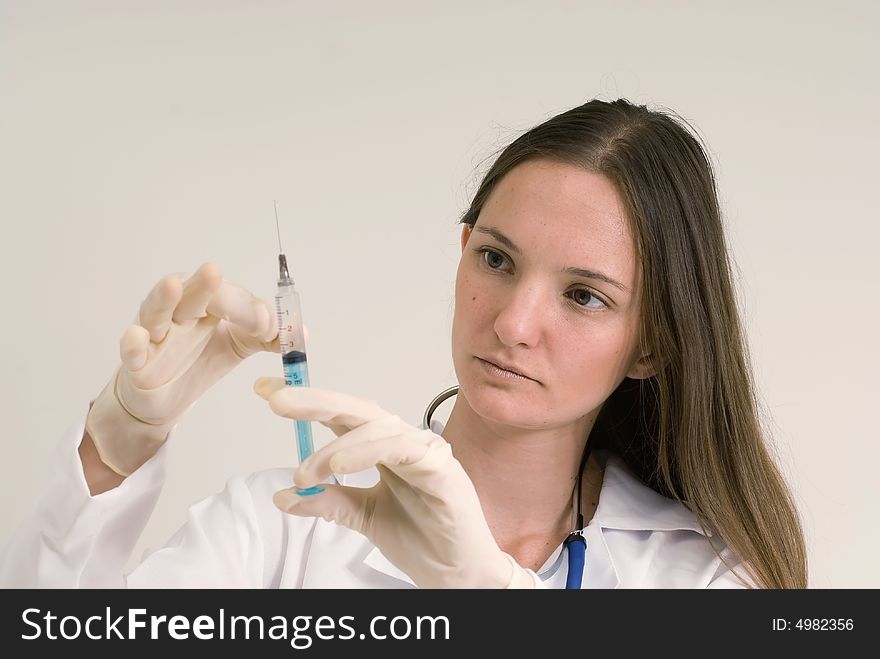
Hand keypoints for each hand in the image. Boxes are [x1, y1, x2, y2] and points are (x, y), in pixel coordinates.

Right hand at [86, 263, 278, 475]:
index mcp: (208, 304)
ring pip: (157, 311)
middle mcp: (180, 312)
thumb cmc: (199, 359)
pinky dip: (132, 343)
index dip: (248, 308)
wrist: (165, 398)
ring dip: (164, 298)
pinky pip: (132, 350)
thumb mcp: (239, 345)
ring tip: (174, 285)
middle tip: (215, 275)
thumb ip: (269, 337)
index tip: (267, 326)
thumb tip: (302, 334)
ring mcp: (155, 334)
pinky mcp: (136, 362)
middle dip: (205, 286)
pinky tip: (136, 335)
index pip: (229, 296)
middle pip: (192, 293)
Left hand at [254, 377, 536, 588]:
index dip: (306, 403)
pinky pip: (401, 449)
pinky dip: (367, 452)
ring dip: (334, 449)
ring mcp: (423, 450)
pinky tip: (339, 465)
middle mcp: (402, 442)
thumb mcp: (363, 517)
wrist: (457, 572)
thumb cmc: (423, 539)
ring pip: (375, 429)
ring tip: (305, 473)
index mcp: (382, 448)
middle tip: (277, 399)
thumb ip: (328, 502)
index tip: (265, 392)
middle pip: (355, 409)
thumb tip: (284, 496)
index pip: (341, 417)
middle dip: (314, 401)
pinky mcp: (441, 467)